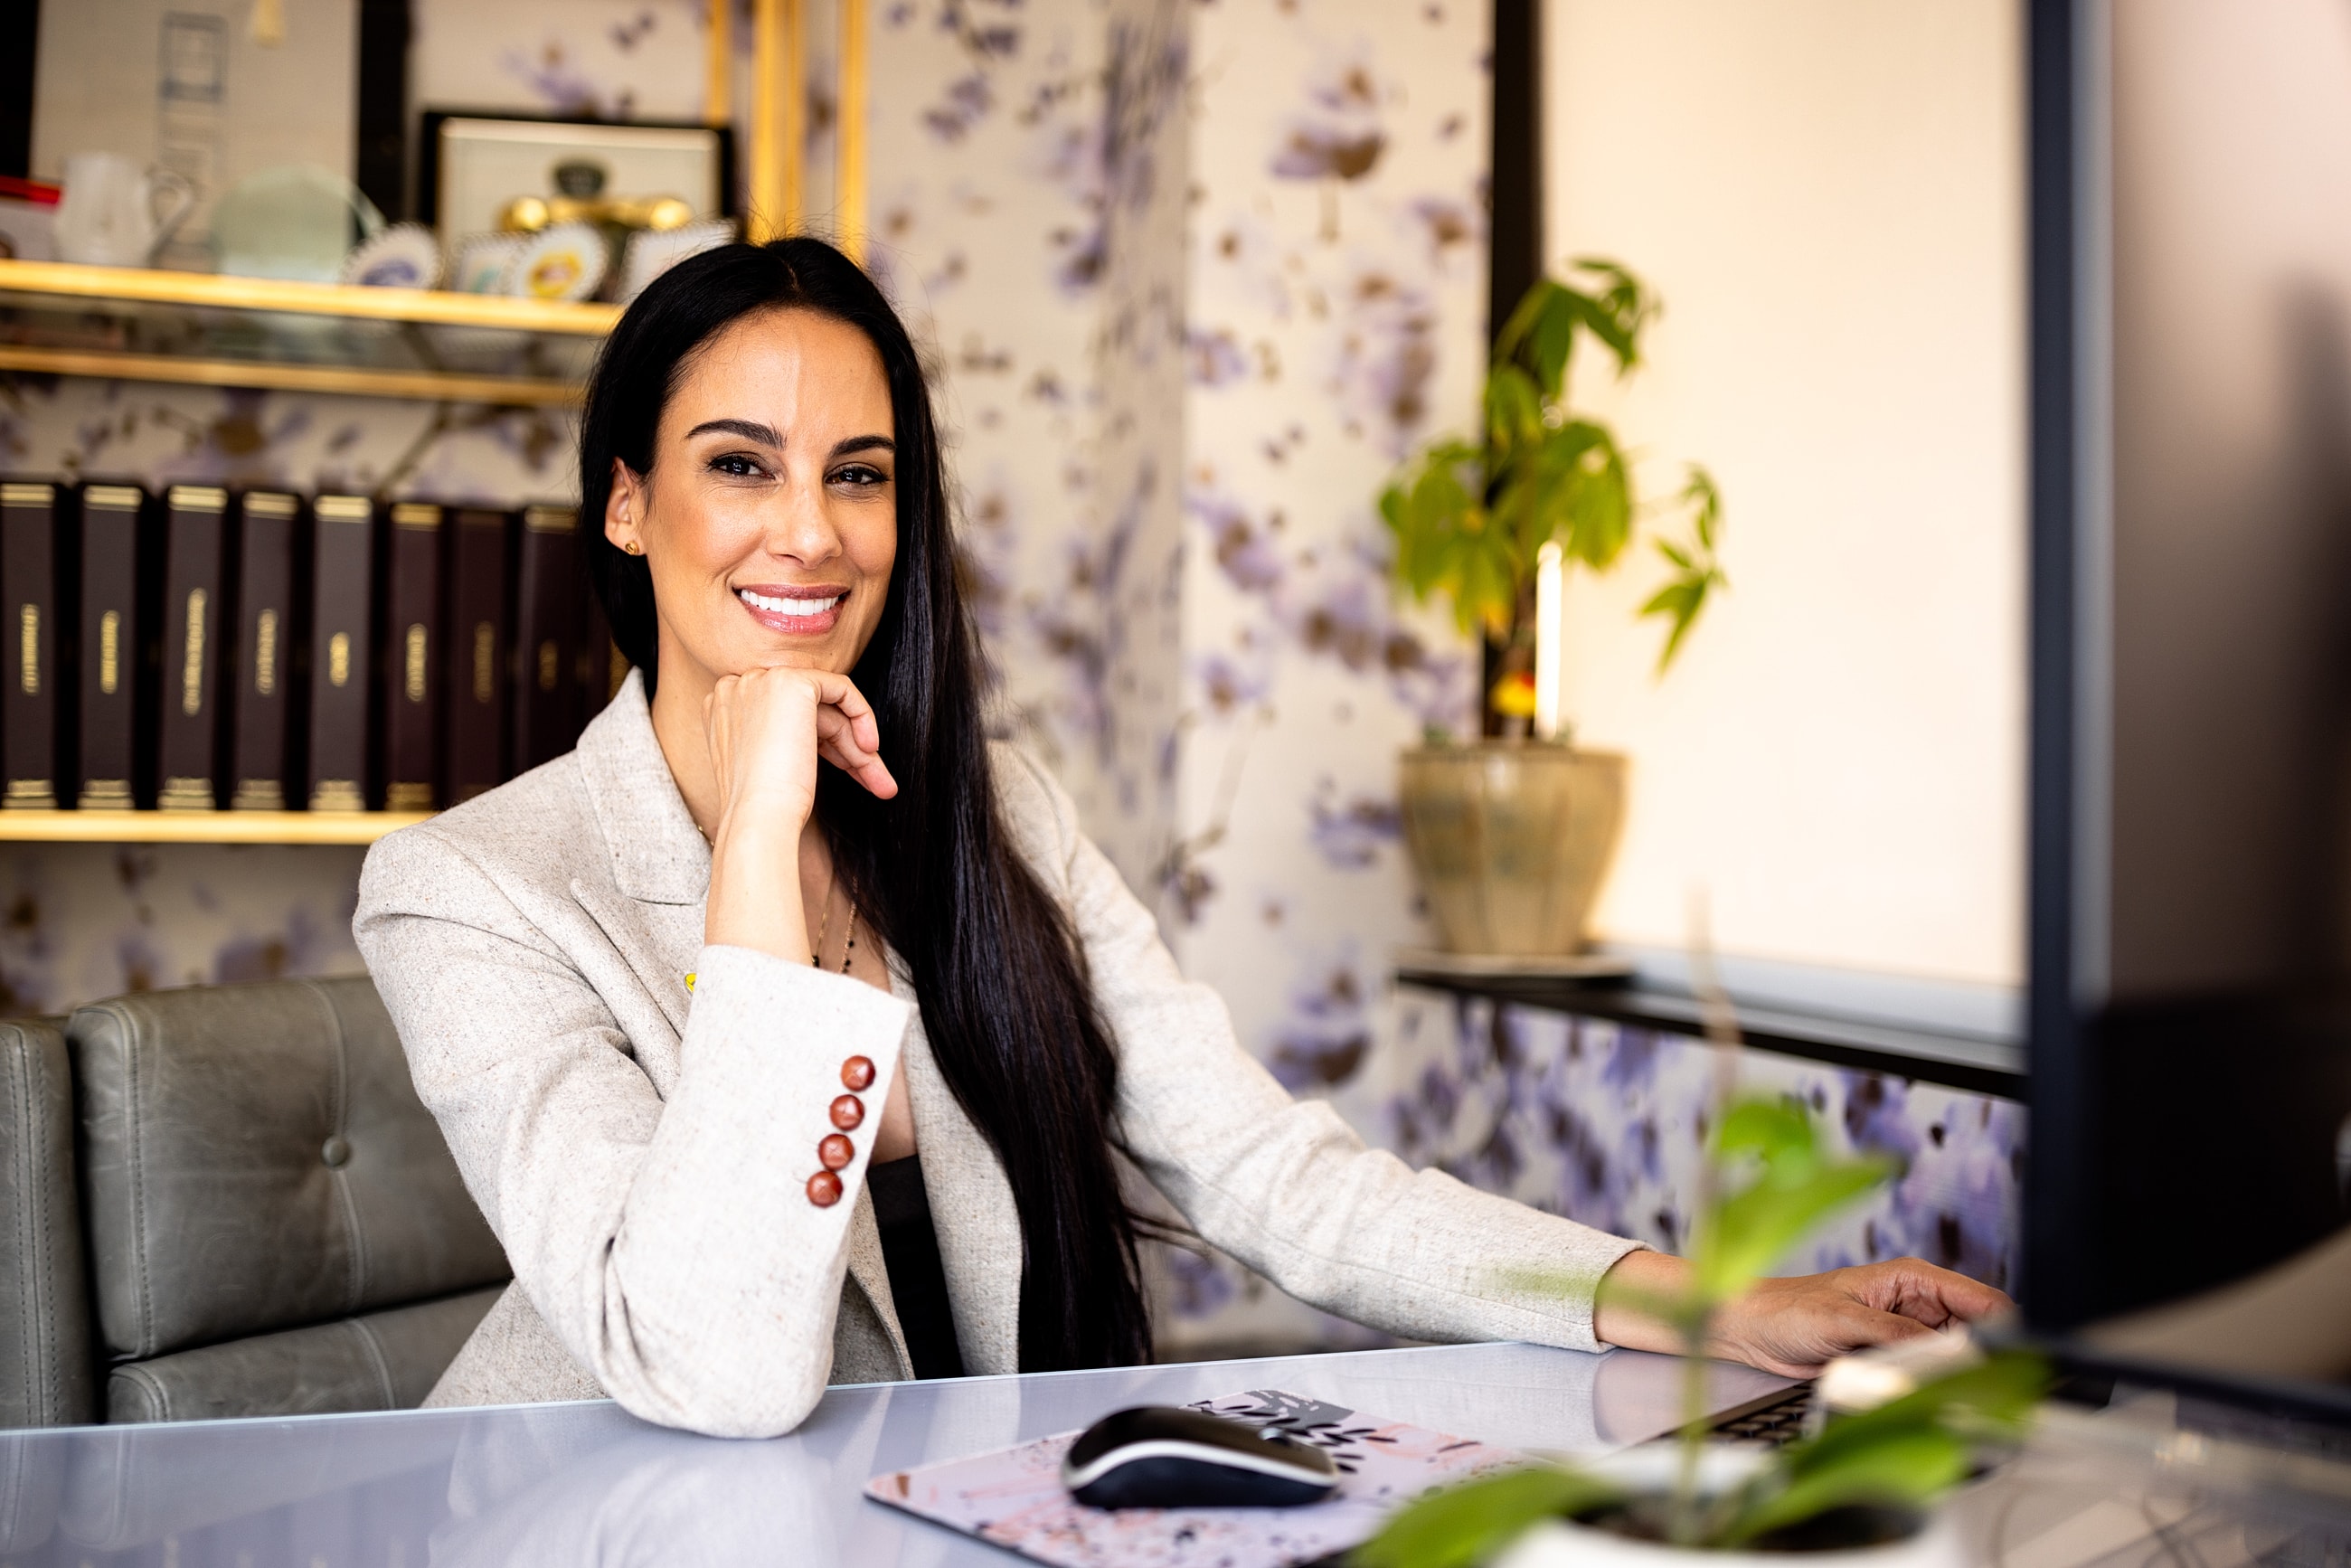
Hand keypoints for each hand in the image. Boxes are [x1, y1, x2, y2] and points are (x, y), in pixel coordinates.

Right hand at [703, 665, 896, 835]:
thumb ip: (784, 737)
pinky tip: (871, 749)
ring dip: (857, 746)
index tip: (845, 771)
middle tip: (877, 782)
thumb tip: (825, 738)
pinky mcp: (791, 682)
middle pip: (807, 713)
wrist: (757, 816)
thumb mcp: (767, 763)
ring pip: (826, 706)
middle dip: (844, 748)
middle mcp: (736, 687)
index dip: (820, 743)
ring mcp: (760, 681)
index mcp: (724, 708)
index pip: (784, 717)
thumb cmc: (761, 806)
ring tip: (882, 783)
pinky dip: (862, 716)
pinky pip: (841, 688)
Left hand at [1594, 1250, 2013, 1376]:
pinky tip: (1933, 1397)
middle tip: (1988, 1384)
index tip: (2016, 1355)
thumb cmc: (1786, 1309)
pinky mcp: (1893, 1357)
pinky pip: (1927, 1373)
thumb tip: (1937, 1350)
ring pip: (1954, 1356)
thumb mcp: (1843, 1319)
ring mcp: (1906, 1331)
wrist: (1752, 1330)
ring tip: (1960, 1393)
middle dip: (1983, 1355)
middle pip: (1974, 1331)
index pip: (1977, 1297)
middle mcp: (1914, 1302)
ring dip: (1958, 1374)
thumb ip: (1894, 1334)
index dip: (2002, 1325)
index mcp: (1910, 1277)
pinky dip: (1933, 1385)